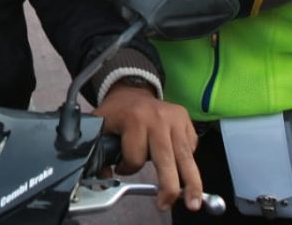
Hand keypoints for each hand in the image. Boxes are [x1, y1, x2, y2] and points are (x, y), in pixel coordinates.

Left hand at [94, 84, 202, 211]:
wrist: (131, 89)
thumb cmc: (117, 110)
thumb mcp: (100, 125)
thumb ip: (98, 150)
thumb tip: (103, 176)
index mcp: (134, 119)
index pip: (135, 158)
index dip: (127, 168)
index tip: (122, 167)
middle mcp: (157, 118)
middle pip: (166, 159)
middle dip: (169, 186)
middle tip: (166, 202)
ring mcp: (174, 118)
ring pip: (184, 156)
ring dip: (191, 182)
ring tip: (193, 201)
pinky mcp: (186, 119)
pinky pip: (190, 147)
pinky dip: (187, 160)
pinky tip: (179, 163)